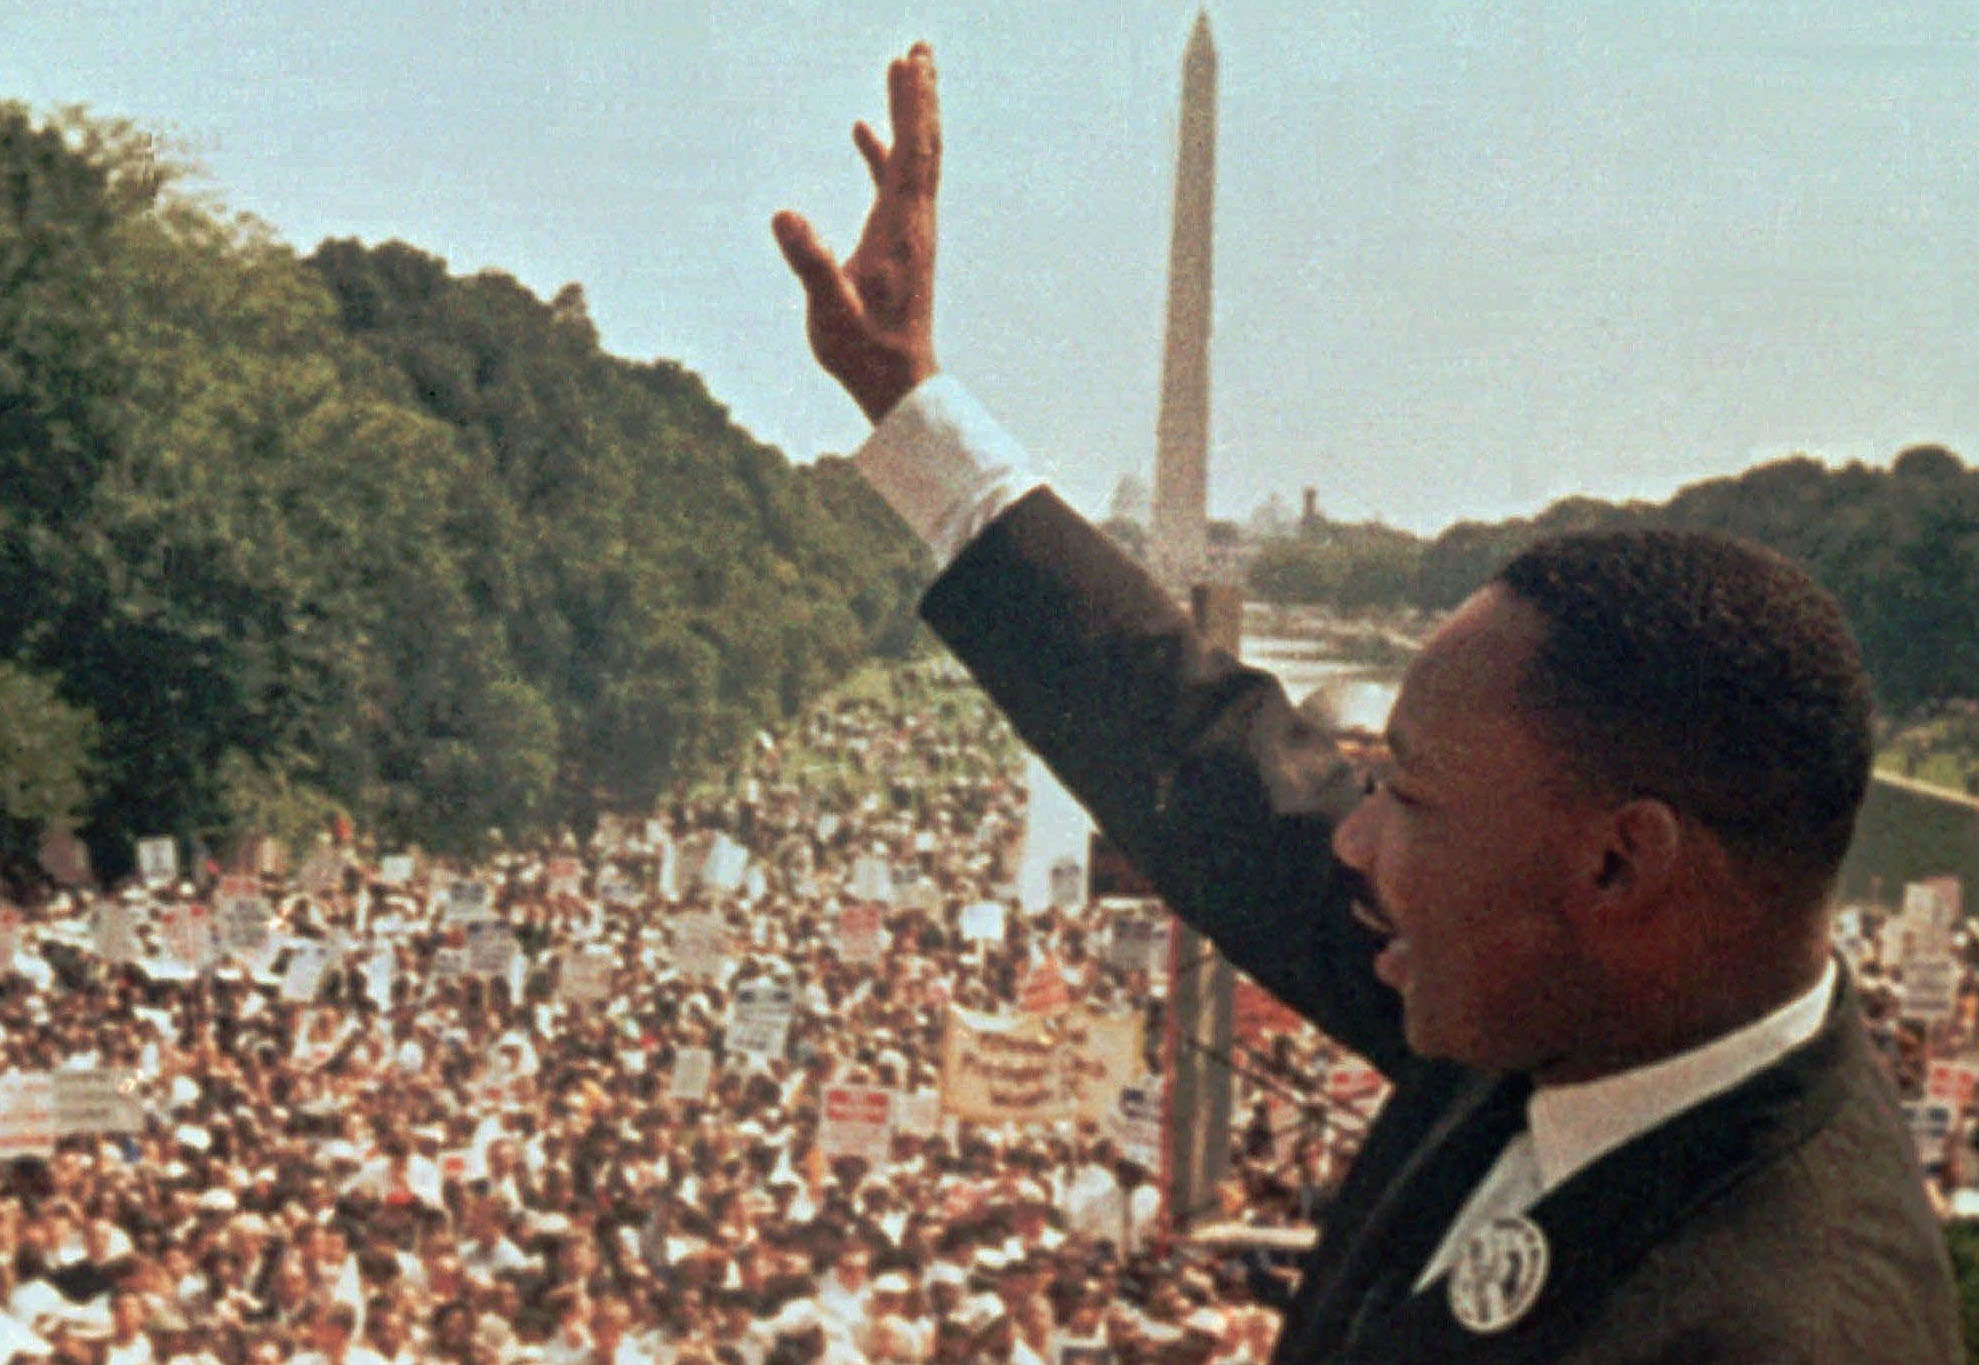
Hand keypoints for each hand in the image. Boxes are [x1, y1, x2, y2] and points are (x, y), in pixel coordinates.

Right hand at [773, 43, 940, 423]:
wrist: (897, 383)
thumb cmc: (864, 350)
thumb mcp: (829, 310)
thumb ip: (810, 263)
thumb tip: (784, 214)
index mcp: (901, 226)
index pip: (911, 151)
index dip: (911, 104)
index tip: (910, 60)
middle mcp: (914, 220)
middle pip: (923, 143)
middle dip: (921, 94)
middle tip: (920, 47)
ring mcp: (909, 229)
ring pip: (915, 158)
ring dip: (908, 114)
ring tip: (902, 69)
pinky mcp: (898, 241)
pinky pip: (895, 182)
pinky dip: (884, 152)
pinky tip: (863, 132)